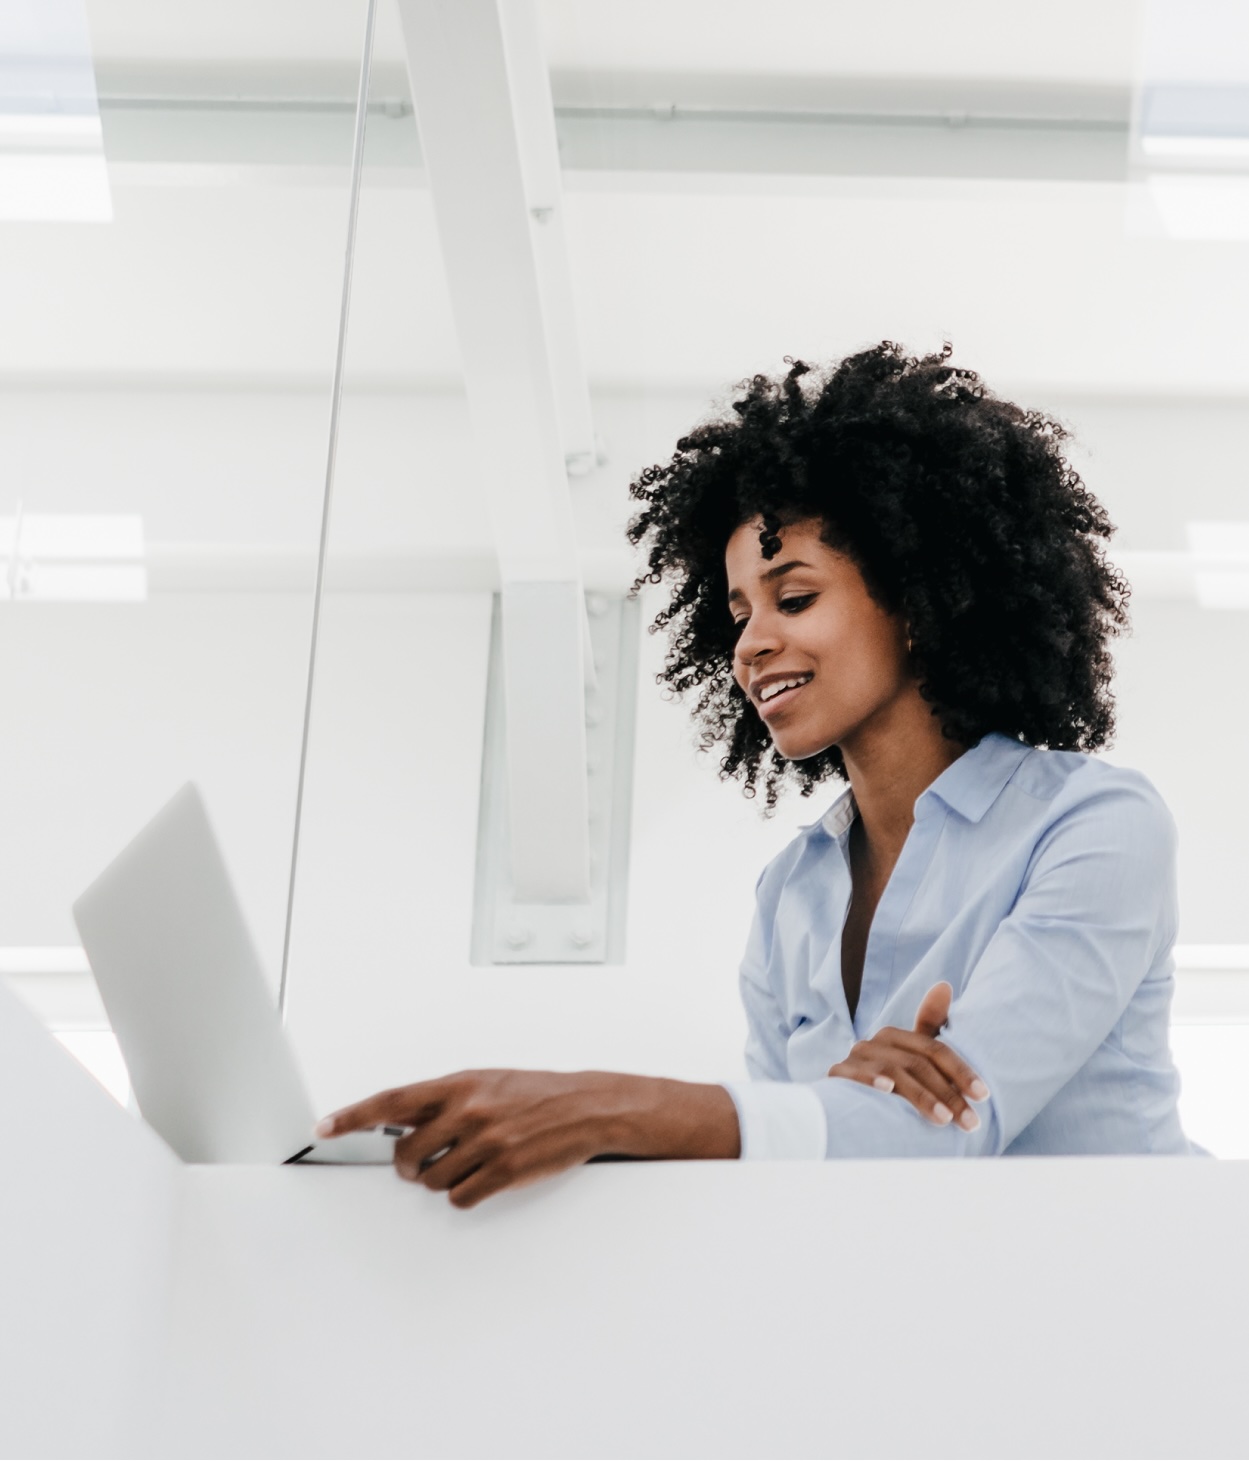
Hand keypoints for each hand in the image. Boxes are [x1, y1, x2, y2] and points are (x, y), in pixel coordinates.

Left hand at [316, 1069, 739, 1207]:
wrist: (585, 1105)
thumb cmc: (533, 1092)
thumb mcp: (485, 1081)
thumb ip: (443, 1100)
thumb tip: (402, 1123)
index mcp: (458, 1085)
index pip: (391, 1101)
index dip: (353, 1116)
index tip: (325, 1125)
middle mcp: (468, 1111)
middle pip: (406, 1156)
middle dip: (408, 1166)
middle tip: (422, 1163)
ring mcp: (486, 1143)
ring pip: (431, 1182)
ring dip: (440, 1181)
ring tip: (466, 1164)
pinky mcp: (503, 1172)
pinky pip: (459, 1198)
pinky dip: (464, 1194)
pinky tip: (481, 1179)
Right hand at [826, 982, 988, 1131]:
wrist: (847, 1107)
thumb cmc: (888, 1083)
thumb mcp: (912, 1059)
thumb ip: (931, 1028)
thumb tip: (944, 984)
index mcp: (896, 1036)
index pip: (934, 1049)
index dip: (962, 1070)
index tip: (984, 1095)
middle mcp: (875, 1042)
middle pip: (918, 1063)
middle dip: (949, 1093)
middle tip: (971, 1122)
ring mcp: (855, 1057)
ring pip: (894, 1072)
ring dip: (922, 1096)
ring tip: (944, 1120)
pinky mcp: (837, 1074)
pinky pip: (854, 1074)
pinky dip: (871, 1080)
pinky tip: (888, 1091)